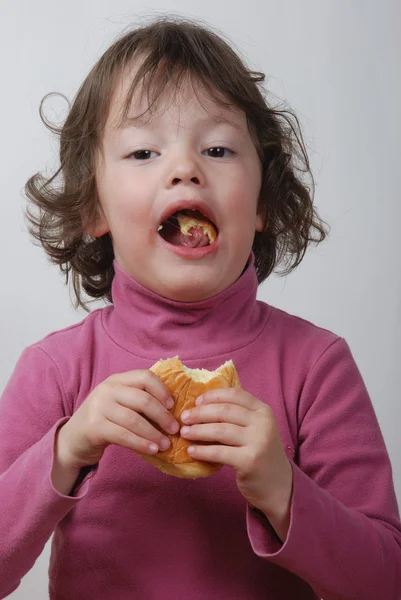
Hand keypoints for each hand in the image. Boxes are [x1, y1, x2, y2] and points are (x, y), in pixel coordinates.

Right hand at [56, 370, 179, 470]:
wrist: (72, 440)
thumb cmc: (104, 420)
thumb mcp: (120, 404)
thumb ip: (139, 401)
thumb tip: (173, 411)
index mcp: (117, 380)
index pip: (145, 376)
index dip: (162, 390)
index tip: (173, 406)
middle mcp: (107, 390)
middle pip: (142, 399)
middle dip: (162, 415)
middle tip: (175, 429)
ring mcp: (98, 407)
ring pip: (134, 419)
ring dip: (154, 433)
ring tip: (166, 444)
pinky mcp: (94, 427)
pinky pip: (123, 435)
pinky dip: (141, 443)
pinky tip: (152, 450)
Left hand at [180, 389, 292, 538]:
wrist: (278, 485)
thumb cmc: (260, 453)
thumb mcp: (256, 429)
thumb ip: (238, 415)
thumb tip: (202, 404)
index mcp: (263, 410)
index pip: (235, 394)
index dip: (213, 396)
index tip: (196, 401)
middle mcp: (263, 423)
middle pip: (224, 411)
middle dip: (200, 413)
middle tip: (184, 417)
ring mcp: (258, 442)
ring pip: (220, 430)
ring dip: (198, 431)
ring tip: (184, 433)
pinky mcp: (249, 461)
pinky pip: (219, 452)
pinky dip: (202, 451)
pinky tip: (191, 451)